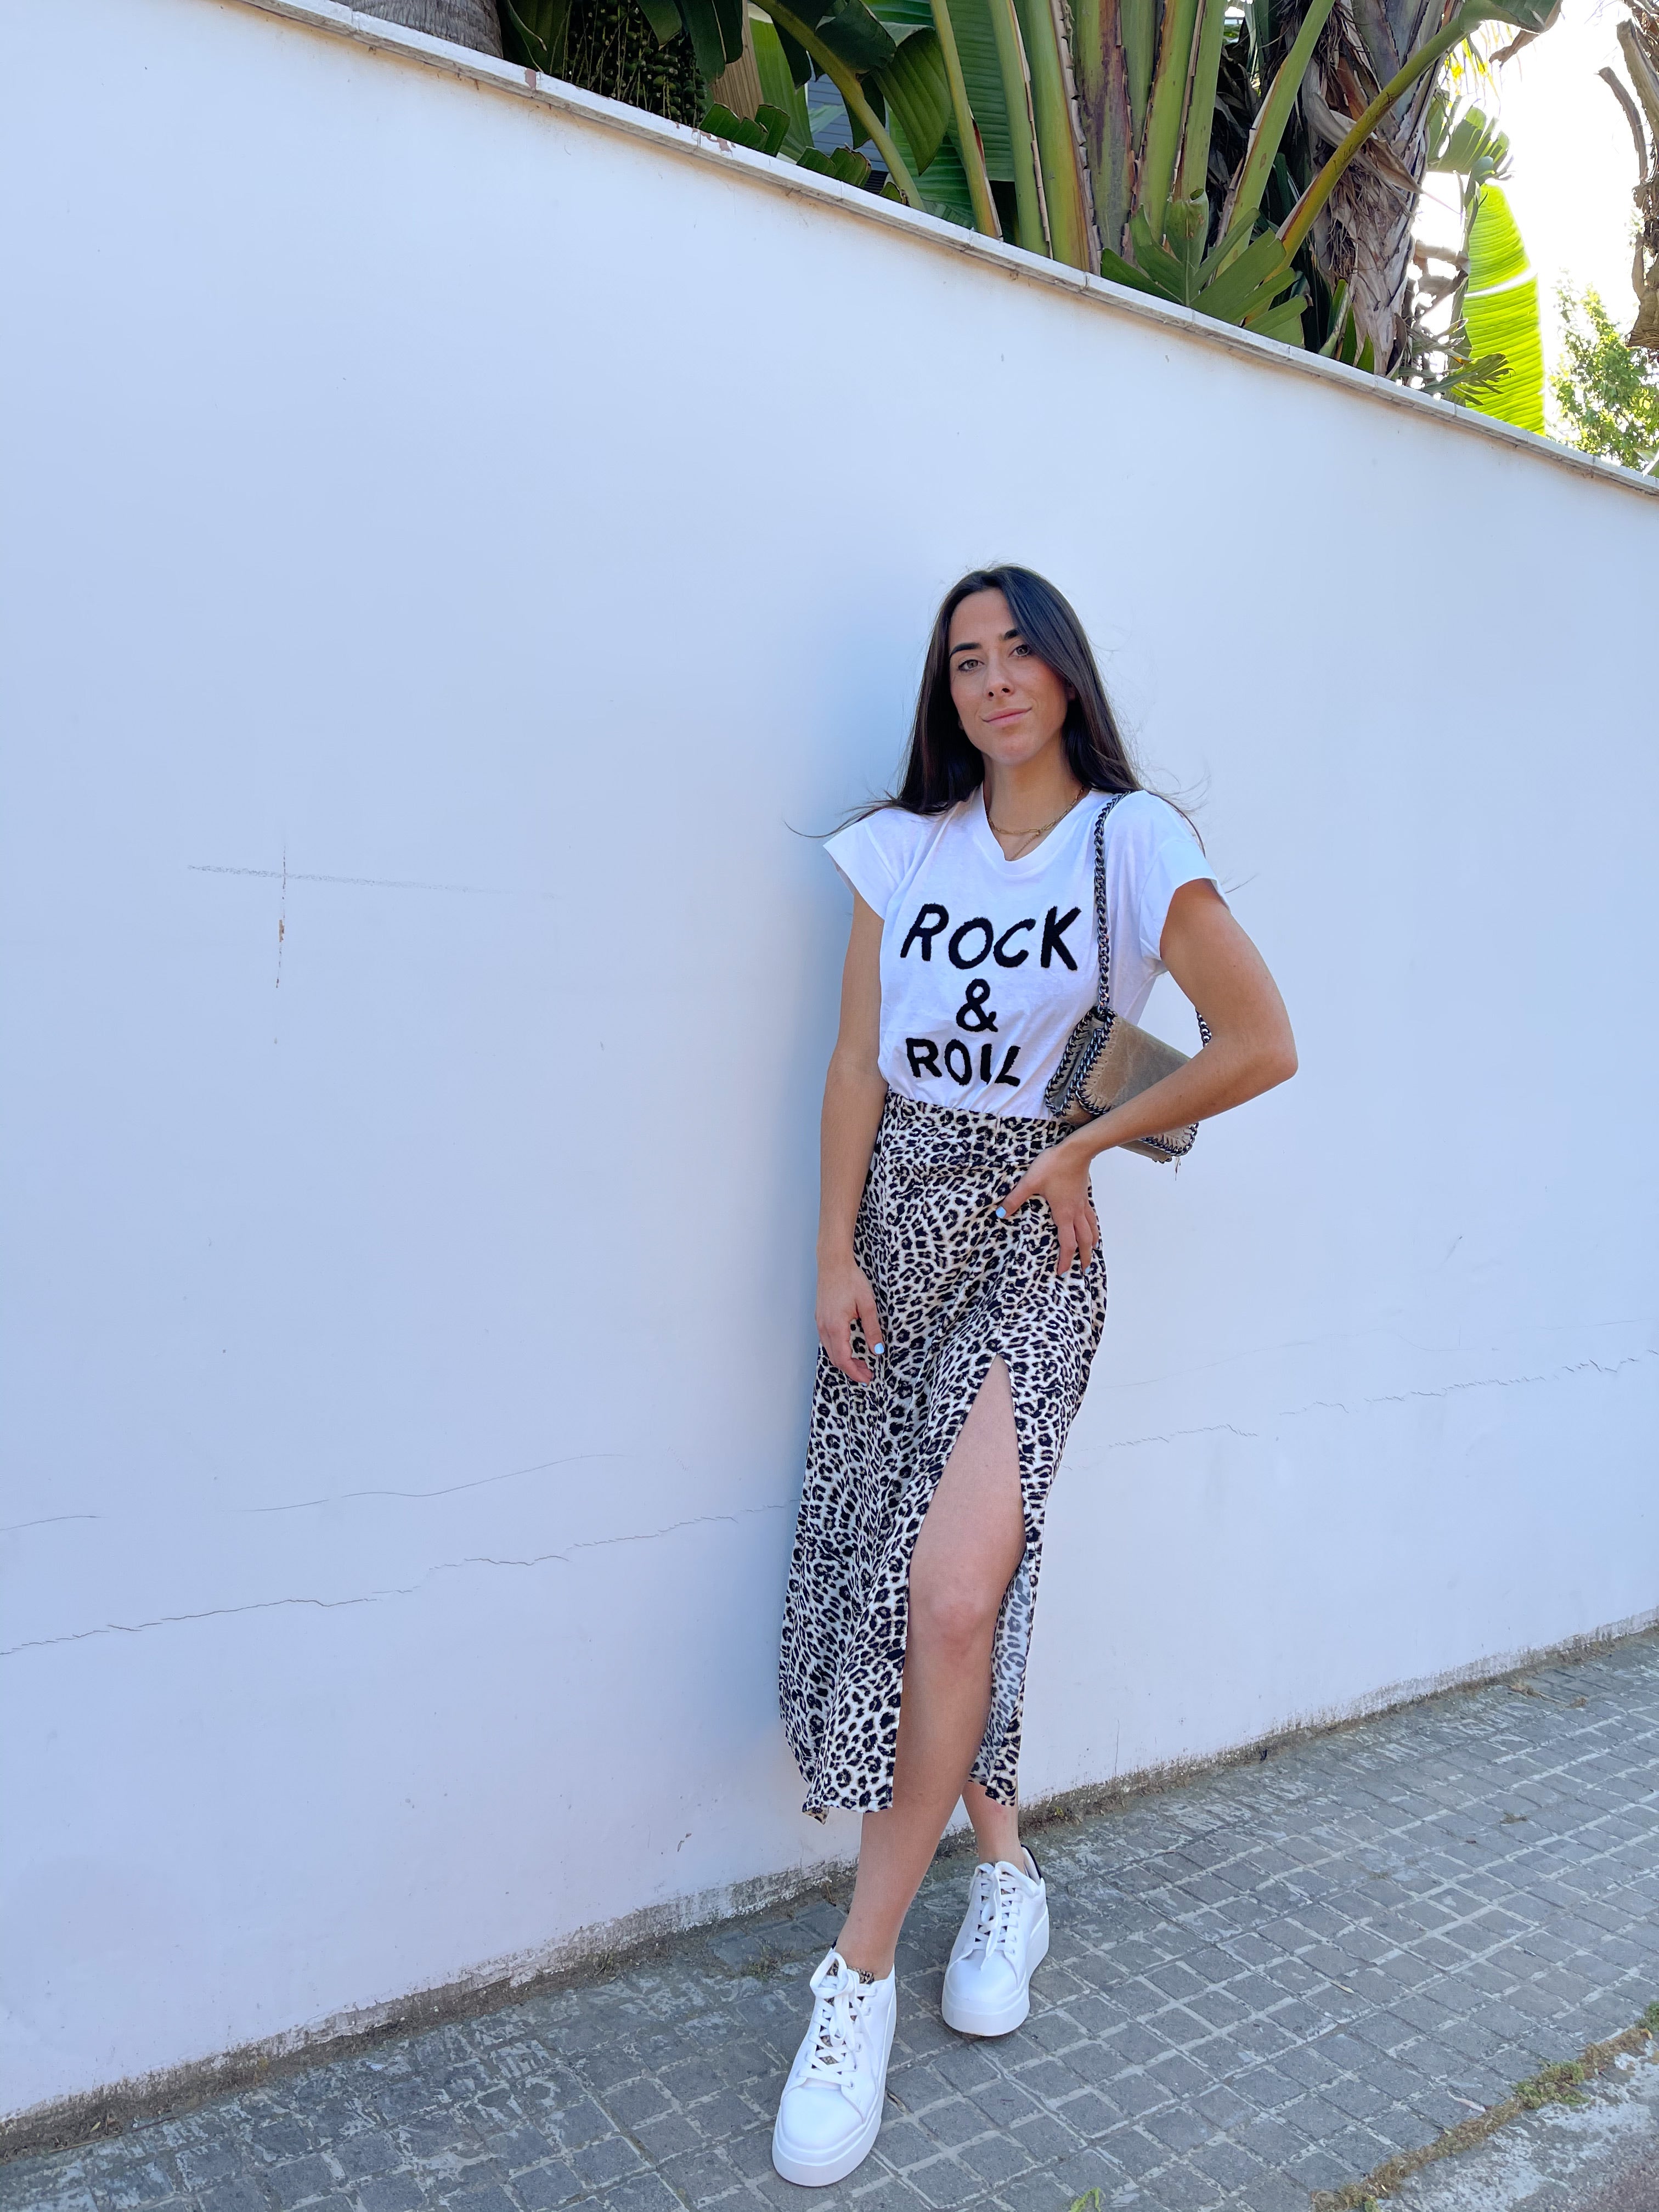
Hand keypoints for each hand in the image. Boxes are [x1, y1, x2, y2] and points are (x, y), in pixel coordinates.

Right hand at [816, 1253, 884, 1383]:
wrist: (833, 1263)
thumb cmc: (850, 1280)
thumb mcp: (867, 1305)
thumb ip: (872, 1330)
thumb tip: (878, 1351)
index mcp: (836, 1326)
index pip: (843, 1359)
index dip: (855, 1372)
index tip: (868, 1378)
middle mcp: (824, 1327)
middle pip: (835, 1359)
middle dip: (851, 1370)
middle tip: (868, 1374)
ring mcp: (820, 1323)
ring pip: (830, 1351)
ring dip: (844, 1361)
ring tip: (861, 1364)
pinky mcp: (821, 1318)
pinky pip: (827, 1342)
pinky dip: (838, 1351)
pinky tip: (850, 1349)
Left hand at [998, 1140, 1099, 1275]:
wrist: (1076, 1149)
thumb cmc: (1054, 1164)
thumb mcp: (1030, 1182)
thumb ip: (1015, 1199)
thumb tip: (1000, 1214)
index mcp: (1064, 1214)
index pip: (1067, 1243)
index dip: (1066, 1260)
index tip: (1062, 1272)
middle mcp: (1076, 1212)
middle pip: (1084, 1240)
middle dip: (1084, 1257)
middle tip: (1084, 1270)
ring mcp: (1082, 1203)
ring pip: (1091, 1228)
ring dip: (1092, 1242)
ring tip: (1092, 1250)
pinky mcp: (1083, 1193)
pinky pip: (1091, 1215)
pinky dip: (1093, 1225)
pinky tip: (1090, 1224)